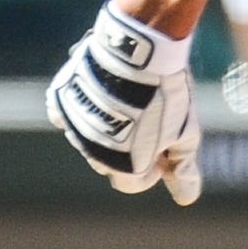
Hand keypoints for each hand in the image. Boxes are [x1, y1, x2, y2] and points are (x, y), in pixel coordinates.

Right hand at [47, 0, 200, 203]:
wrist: (139, 50)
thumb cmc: (168, 95)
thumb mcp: (185, 133)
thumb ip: (182, 168)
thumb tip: (185, 198)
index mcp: (125, 167)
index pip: (133, 184)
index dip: (150, 169)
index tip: (162, 148)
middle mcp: (93, 153)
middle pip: (109, 163)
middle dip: (127, 149)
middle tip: (148, 120)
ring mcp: (74, 127)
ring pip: (88, 139)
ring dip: (105, 128)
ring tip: (129, 100)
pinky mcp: (61, 100)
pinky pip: (67, 115)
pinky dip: (82, 109)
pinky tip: (101, 93)